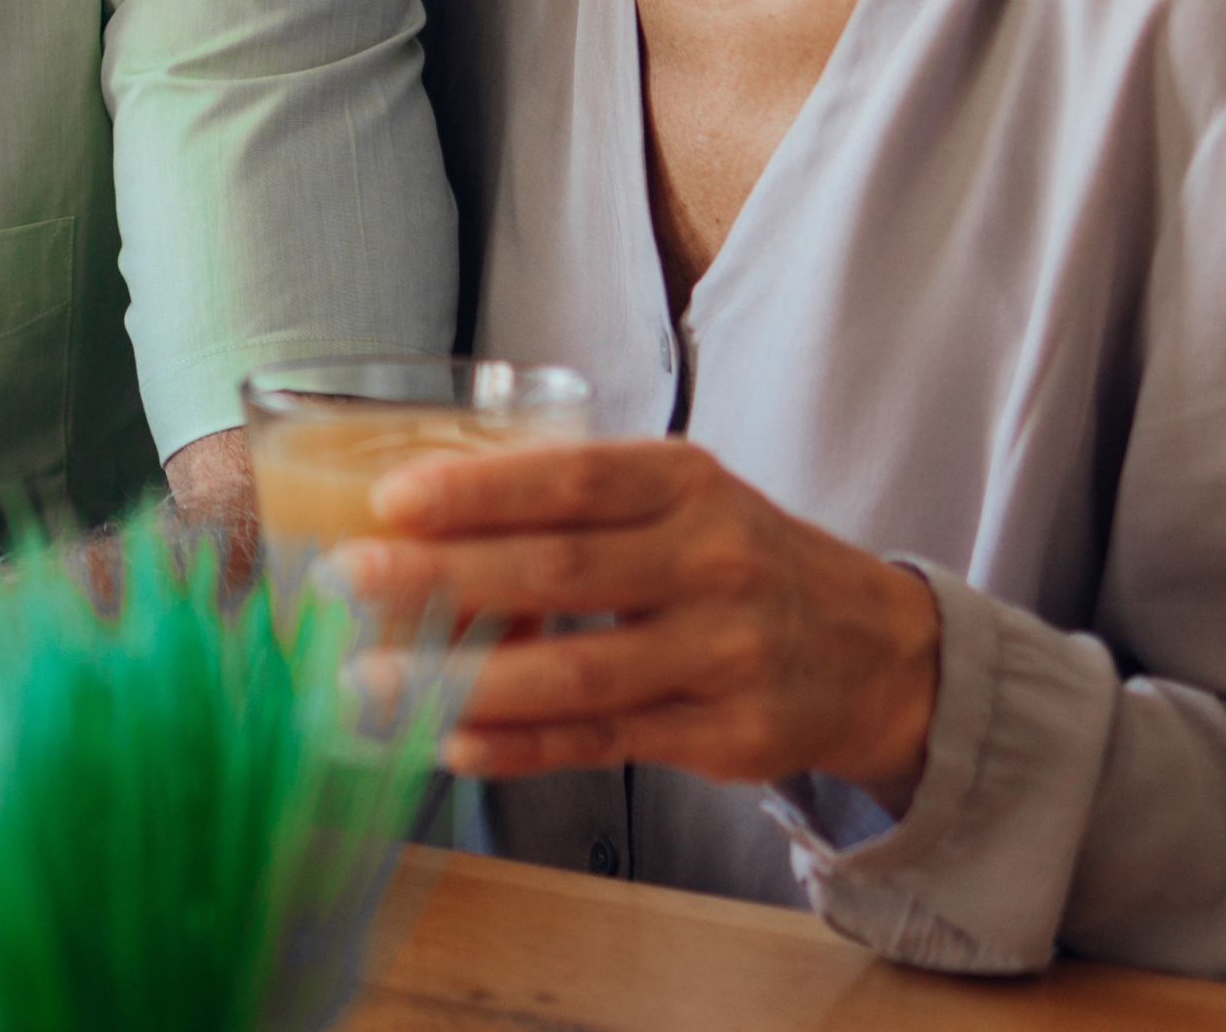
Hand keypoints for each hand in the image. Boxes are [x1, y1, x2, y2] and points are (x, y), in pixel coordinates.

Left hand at [337, 439, 939, 807]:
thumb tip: (416, 515)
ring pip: (576, 673)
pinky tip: (449, 740)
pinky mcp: (725, 736)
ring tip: (372, 680)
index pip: (573, 481)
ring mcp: (723, 655)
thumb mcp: (679, 499)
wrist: (876, 651)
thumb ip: (575, 505)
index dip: (479, 490)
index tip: (391, 501)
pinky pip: (602, 741)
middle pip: (562, 572)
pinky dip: (520, 745)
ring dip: (462, 679)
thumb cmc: (735, 558)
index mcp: (686, 484)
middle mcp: (712, 562)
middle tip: (348, 579)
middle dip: (445, 578)